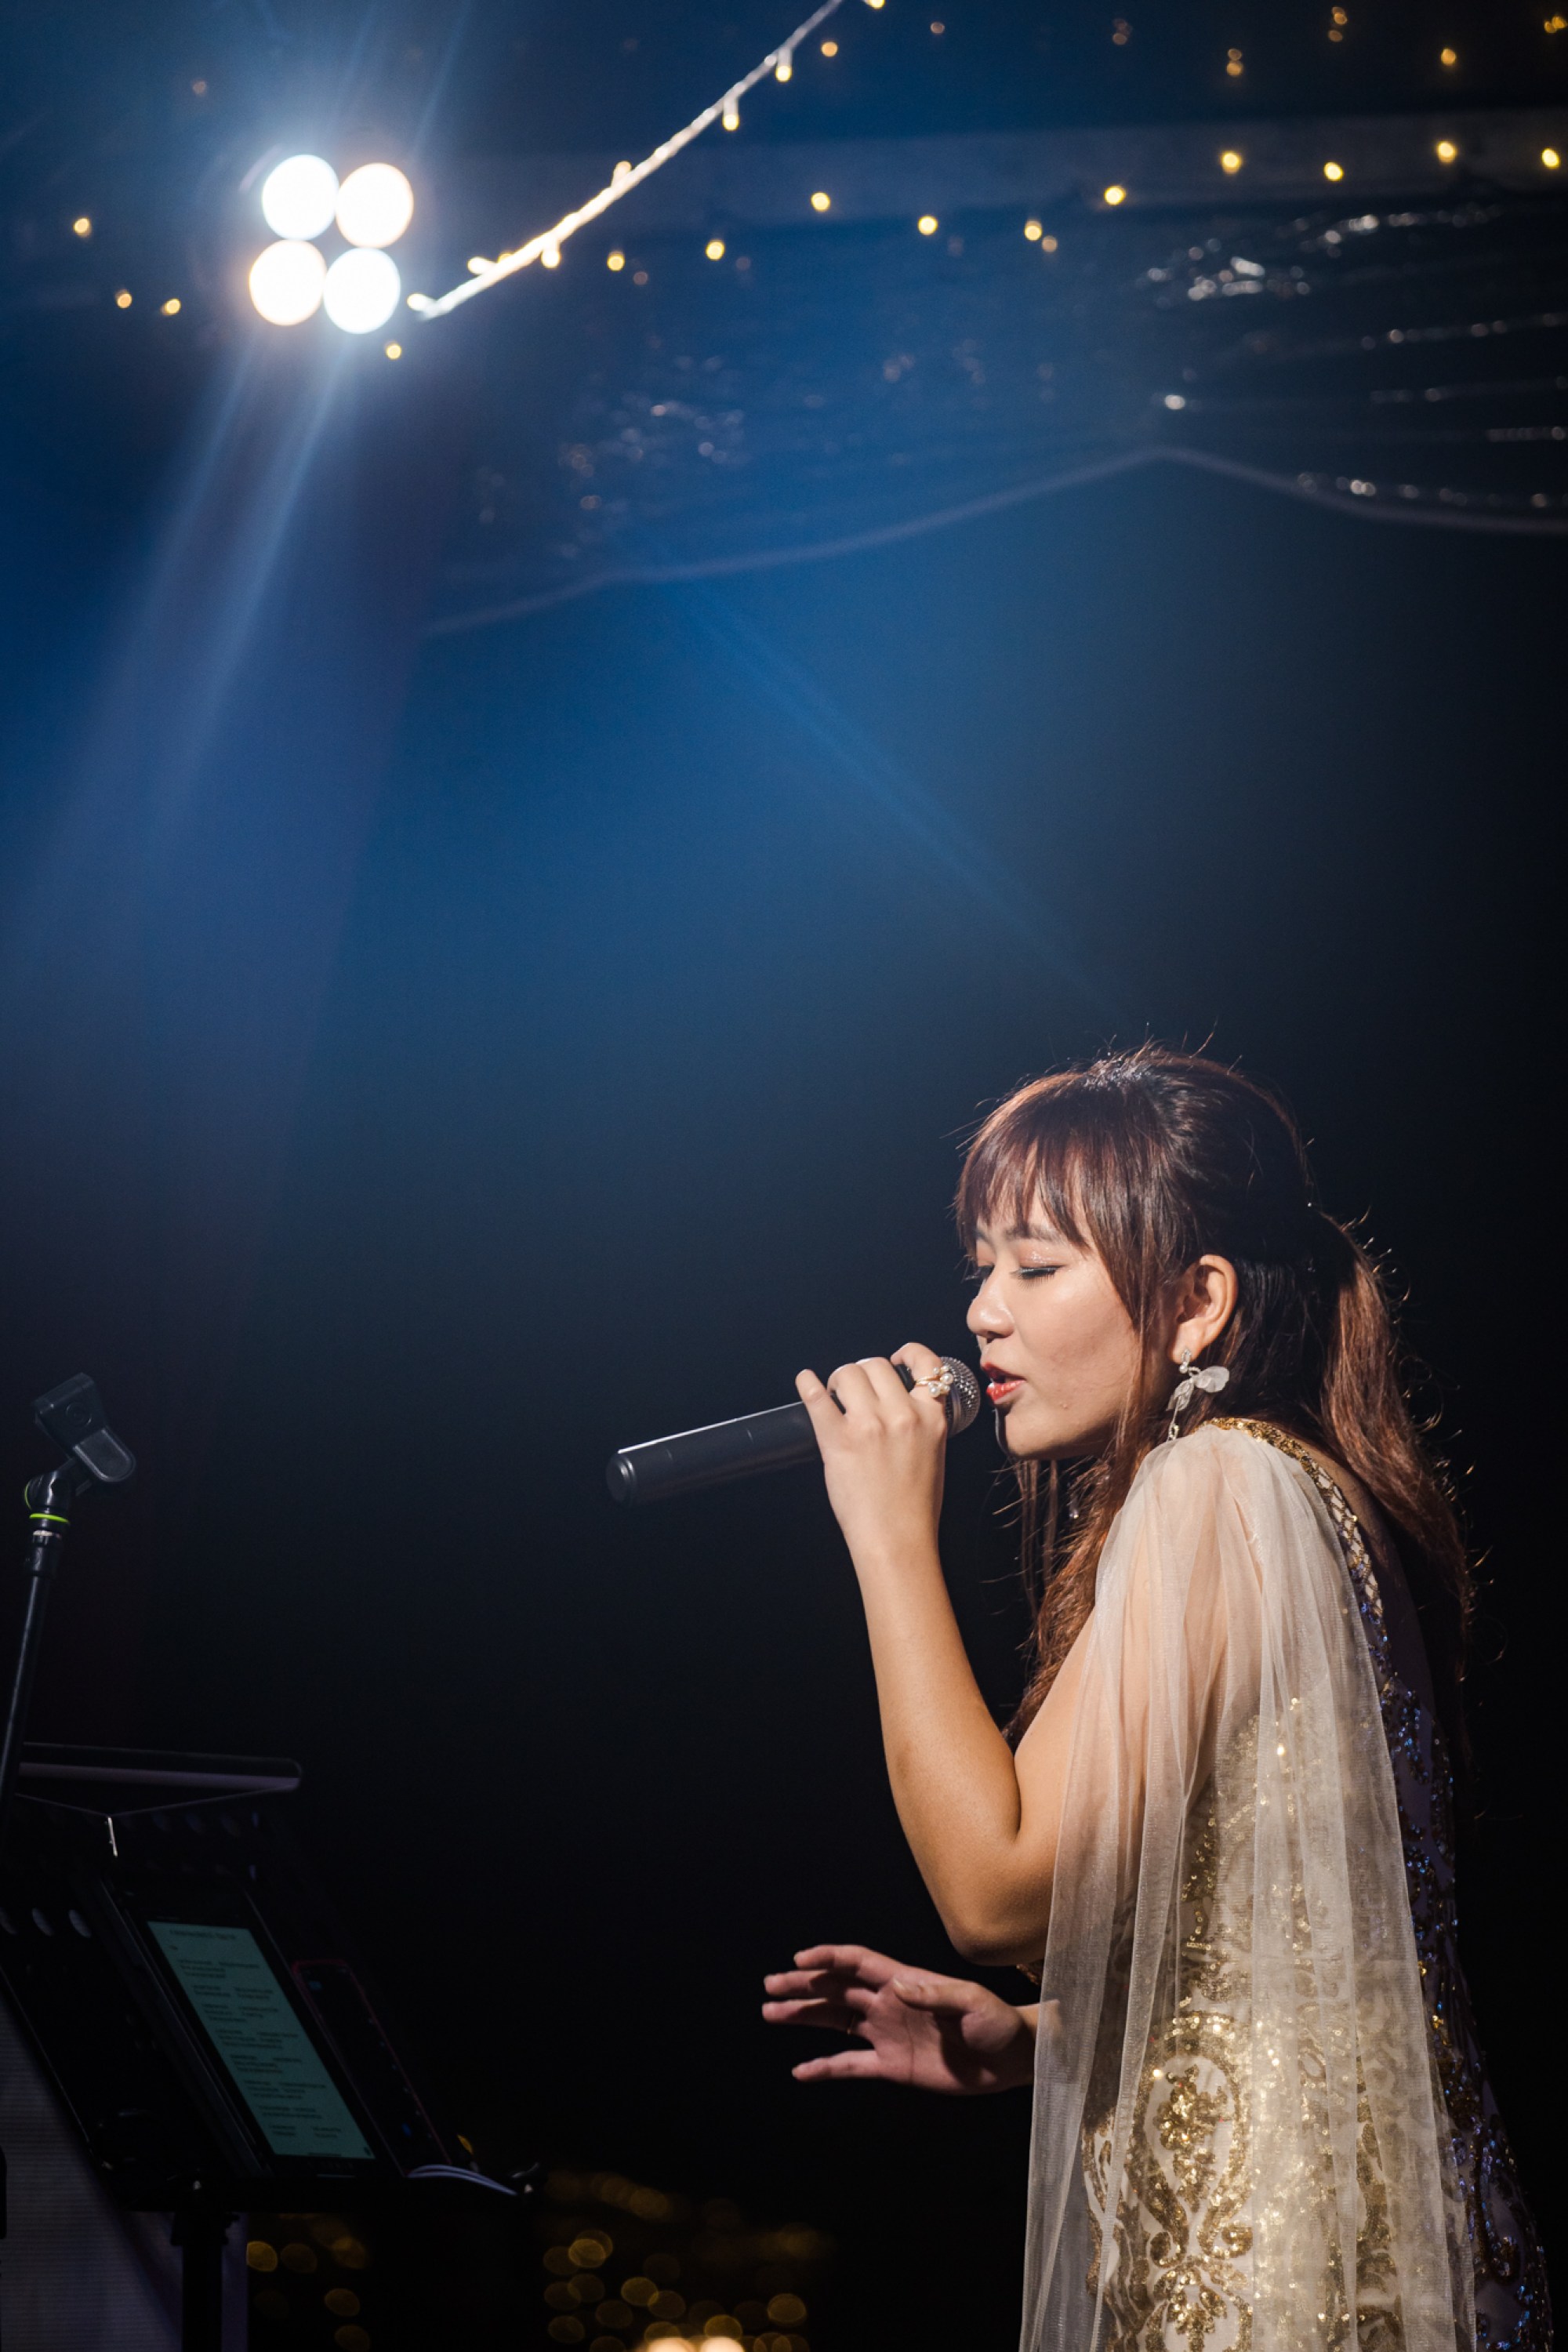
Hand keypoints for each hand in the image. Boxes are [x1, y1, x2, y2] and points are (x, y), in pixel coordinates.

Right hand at [761, 1942, 1035, 2094]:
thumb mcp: (973, 2003)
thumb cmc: (996, 2023)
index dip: (829, 1958)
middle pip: (837, 1989)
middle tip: (770, 1985)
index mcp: (904, 1981)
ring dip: (804, 2017)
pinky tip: (800, 2070)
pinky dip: (825, 2067)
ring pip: (835, 2022)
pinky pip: (851, 2065)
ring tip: (771, 2013)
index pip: (858, 1963)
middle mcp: (889, 2003)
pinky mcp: (892, 2065)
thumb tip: (899, 1987)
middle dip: (803, 1985)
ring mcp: (887, 2034)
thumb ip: (937, 1994)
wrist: (1011, 2059)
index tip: (800, 1961)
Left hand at [794, 1344, 949, 1571]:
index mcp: (931, 1418)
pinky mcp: (838, 1439)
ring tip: (835, 1395)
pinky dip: (808, 1384)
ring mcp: (869, 1425)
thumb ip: (922, 1422)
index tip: (895, 1358)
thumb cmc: (916, 1507)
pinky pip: (817, 1397)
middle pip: (877, 1365)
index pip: (927, 1364)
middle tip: (854, 1389)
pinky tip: (805, 1381)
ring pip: (849, 1373)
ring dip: (840, 1380)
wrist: (897, 1539)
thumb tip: (901, 1402)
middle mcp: (902, 1414)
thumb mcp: (935, 1454)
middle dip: (863, 1372)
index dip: (908, 1354)